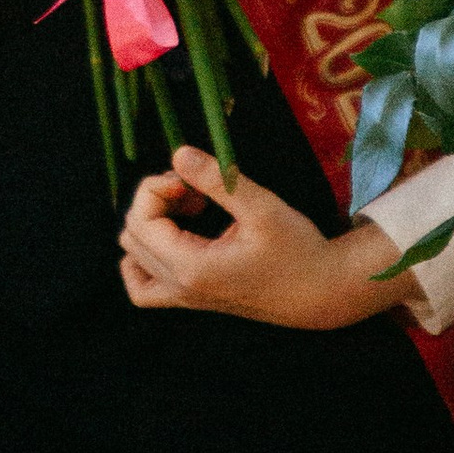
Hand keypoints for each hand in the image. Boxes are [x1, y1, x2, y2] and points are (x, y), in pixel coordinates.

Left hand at [119, 148, 405, 328]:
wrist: (321, 293)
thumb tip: (178, 153)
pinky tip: (171, 239)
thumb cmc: (298, 250)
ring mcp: (184, 298)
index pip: (140, 219)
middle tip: (197, 190)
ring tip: (192, 210)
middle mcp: (180, 287)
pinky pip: (144, 288)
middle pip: (132, 234)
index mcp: (191, 267)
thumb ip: (218, 180)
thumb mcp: (261, 208)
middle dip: (157, 200)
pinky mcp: (193, 299)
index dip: (157, 187)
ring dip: (152, 224)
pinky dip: (143, 260)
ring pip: (134, 257)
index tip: (191, 180)